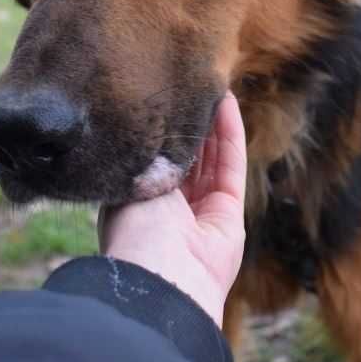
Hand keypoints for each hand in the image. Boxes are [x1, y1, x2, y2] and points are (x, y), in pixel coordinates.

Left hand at [97, 92, 246, 326]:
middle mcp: (172, 212)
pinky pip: (231, 164)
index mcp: (139, 207)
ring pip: (211, 158)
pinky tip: (227, 104)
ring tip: (212, 87)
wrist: (159, 275)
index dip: (163, 133)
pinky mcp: (230, 212)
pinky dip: (230, 134)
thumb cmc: (131, 235)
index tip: (165, 101)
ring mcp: (204, 212)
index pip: (155, 163)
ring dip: (213, 123)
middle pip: (187, 159)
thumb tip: (146, 129)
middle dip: (191, 125)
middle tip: (192, 87)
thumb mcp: (129, 187)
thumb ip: (143, 161)